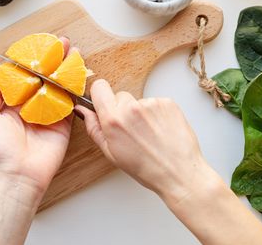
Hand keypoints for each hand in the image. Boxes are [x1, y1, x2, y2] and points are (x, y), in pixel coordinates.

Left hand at [0, 37, 73, 195]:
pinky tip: (78, 73)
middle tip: (62, 43)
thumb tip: (2, 72)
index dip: (35, 60)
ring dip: (67, 69)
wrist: (17, 174)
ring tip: (73, 52)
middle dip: (55, 60)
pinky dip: (75, 89)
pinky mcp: (63, 125)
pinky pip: (70, 104)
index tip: (41, 46)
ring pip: (60, 87)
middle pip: (46, 78)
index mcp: (15, 104)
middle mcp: (33, 107)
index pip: (27, 76)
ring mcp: (50, 115)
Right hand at [75, 79, 213, 201]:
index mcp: (114, 120)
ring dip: (141, 113)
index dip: (100, 94)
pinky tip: (161, 131)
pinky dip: (157, 114)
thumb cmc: (145, 168)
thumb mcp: (111, 153)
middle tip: (133, 131)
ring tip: (150, 135)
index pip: (99, 87)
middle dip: (122, 109)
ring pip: (138, 101)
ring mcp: (151, 103)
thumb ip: (94, 128)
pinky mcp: (168, 103)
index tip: (104, 103)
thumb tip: (83, 110)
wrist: (179, 173)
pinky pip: (155, 103)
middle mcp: (132, 108)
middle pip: (120, 96)